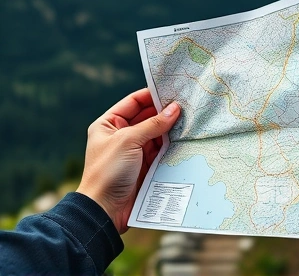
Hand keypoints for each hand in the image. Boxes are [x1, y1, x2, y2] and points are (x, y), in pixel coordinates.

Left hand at [76, 88, 180, 233]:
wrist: (105, 210)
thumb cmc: (108, 170)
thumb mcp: (128, 141)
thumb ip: (153, 124)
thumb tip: (175, 108)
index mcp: (109, 124)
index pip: (133, 102)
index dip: (151, 96)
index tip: (172, 91)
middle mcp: (121, 135)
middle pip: (147, 117)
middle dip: (165, 112)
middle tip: (187, 105)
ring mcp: (134, 151)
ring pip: (157, 134)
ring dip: (171, 129)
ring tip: (190, 121)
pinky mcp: (146, 166)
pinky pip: (162, 150)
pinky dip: (172, 145)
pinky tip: (185, 139)